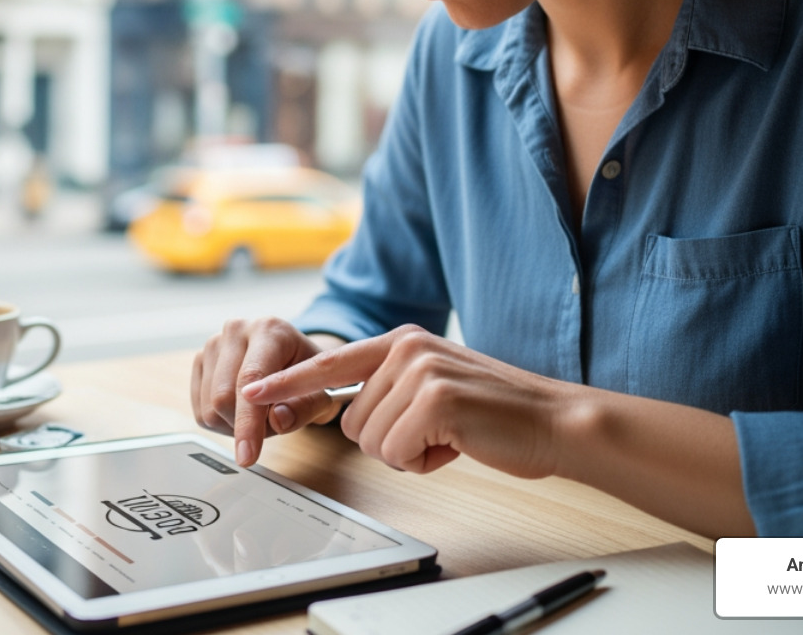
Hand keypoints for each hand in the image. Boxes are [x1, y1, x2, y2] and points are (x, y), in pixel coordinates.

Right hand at [192, 318, 344, 466]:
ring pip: (209, 408)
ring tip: (259, 412)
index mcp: (270, 330)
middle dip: (246, 426)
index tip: (247, 456)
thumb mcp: (321, 393)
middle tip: (272, 422)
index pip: (249, 380)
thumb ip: (304, 408)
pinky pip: (199, 410)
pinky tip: (240, 408)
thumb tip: (277, 420)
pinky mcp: (200, 360)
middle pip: (223, 398)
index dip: (247, 422)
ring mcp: (214, 343)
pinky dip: (221, 421)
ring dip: (234, 425)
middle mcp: (237, 330)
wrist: (294, 359)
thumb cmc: (309, 376)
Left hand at [241, 325, 566, 477]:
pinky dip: (424, 461)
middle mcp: (406, 348)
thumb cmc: (495, 414)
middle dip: (390, 441)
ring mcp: (420, 370)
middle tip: (438, 431)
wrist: (553, 420)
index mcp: (402, 341)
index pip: (331, 361)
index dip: (287, 381)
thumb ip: (393, 386)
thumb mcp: (435, 384)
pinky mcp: (435, 399)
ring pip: (372, 439)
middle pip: (352, 419)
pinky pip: (396, 452)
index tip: (249, 389)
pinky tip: (458, 443)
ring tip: (451, 434)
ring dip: (409, 452)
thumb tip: (350, 412)